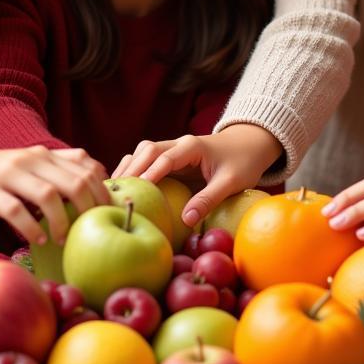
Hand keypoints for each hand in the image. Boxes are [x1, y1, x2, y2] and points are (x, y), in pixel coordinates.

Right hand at [0, 145, 108, 245]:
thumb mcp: (21, 167)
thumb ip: (49, 173)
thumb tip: (86, 191)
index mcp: (41, 154)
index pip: (86, 165)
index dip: (103, 188)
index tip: (108, 212)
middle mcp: (29, 159)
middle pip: (76, 180)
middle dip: (90, 208)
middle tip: (91, 230)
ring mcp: (7, 174)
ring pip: (50, 195)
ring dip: (62, 221)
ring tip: (63, 239)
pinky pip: (16, 210)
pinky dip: (31, 227)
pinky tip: (36, 240)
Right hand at [112, 124, 281, 228]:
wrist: (250, 144)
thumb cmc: (243, 163)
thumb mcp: (231, 183)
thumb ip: (209, 200)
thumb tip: (186, 220)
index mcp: (192, 146)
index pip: (164, 158)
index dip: (148, 174)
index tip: (134, 191)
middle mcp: (178, 143)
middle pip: (147, 151)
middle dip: (131, 170)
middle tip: (114, 191)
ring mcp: (173, 148)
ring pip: (143, 152)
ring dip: (129, 168)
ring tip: (112, 189)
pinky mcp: (172, 157)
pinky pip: (148, 160)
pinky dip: (135, 170)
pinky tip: (125, 187)